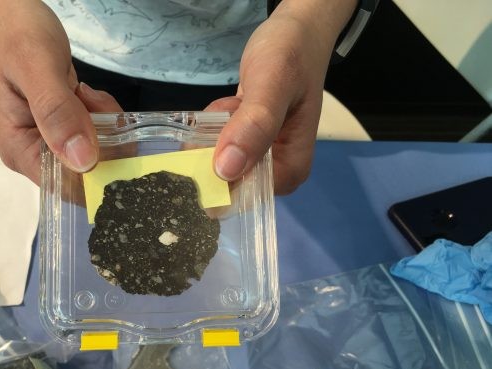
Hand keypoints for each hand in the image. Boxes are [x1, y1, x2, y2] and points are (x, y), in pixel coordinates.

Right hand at [0, 0, 121, 184]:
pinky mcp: (66, 125)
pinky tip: (89, 93)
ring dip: (105, 124)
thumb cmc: (15, 34)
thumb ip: (58, 113)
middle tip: (97, 106)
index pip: (67, 187)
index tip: (114, 143)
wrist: (10, 8)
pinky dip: (102, 114)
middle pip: (87, 171)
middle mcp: (35, 152)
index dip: (98, 174)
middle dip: (105, 143)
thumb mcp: (37, 68)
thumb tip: (82, 161)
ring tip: (89, 94)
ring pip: (97, 151)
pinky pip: (96, 132)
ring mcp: (52, 139)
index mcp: (20, 151)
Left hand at [209, 0, 356, 193]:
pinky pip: (216, 146)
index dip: (215, 175)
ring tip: (234, 103)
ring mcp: (260, 160)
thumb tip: (227, 170)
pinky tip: (232, 104)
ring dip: (213, 131)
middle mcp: (275, 172)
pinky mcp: (248, 146)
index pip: (241, 196)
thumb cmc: (292, 54)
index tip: (212, 137)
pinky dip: (214, 124)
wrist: (296, 32)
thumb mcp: (273, 84)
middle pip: (224, 182)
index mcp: (290, 170)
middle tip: (229, 111)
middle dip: (213, 147)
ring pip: (214, 162)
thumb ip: (254, 125)